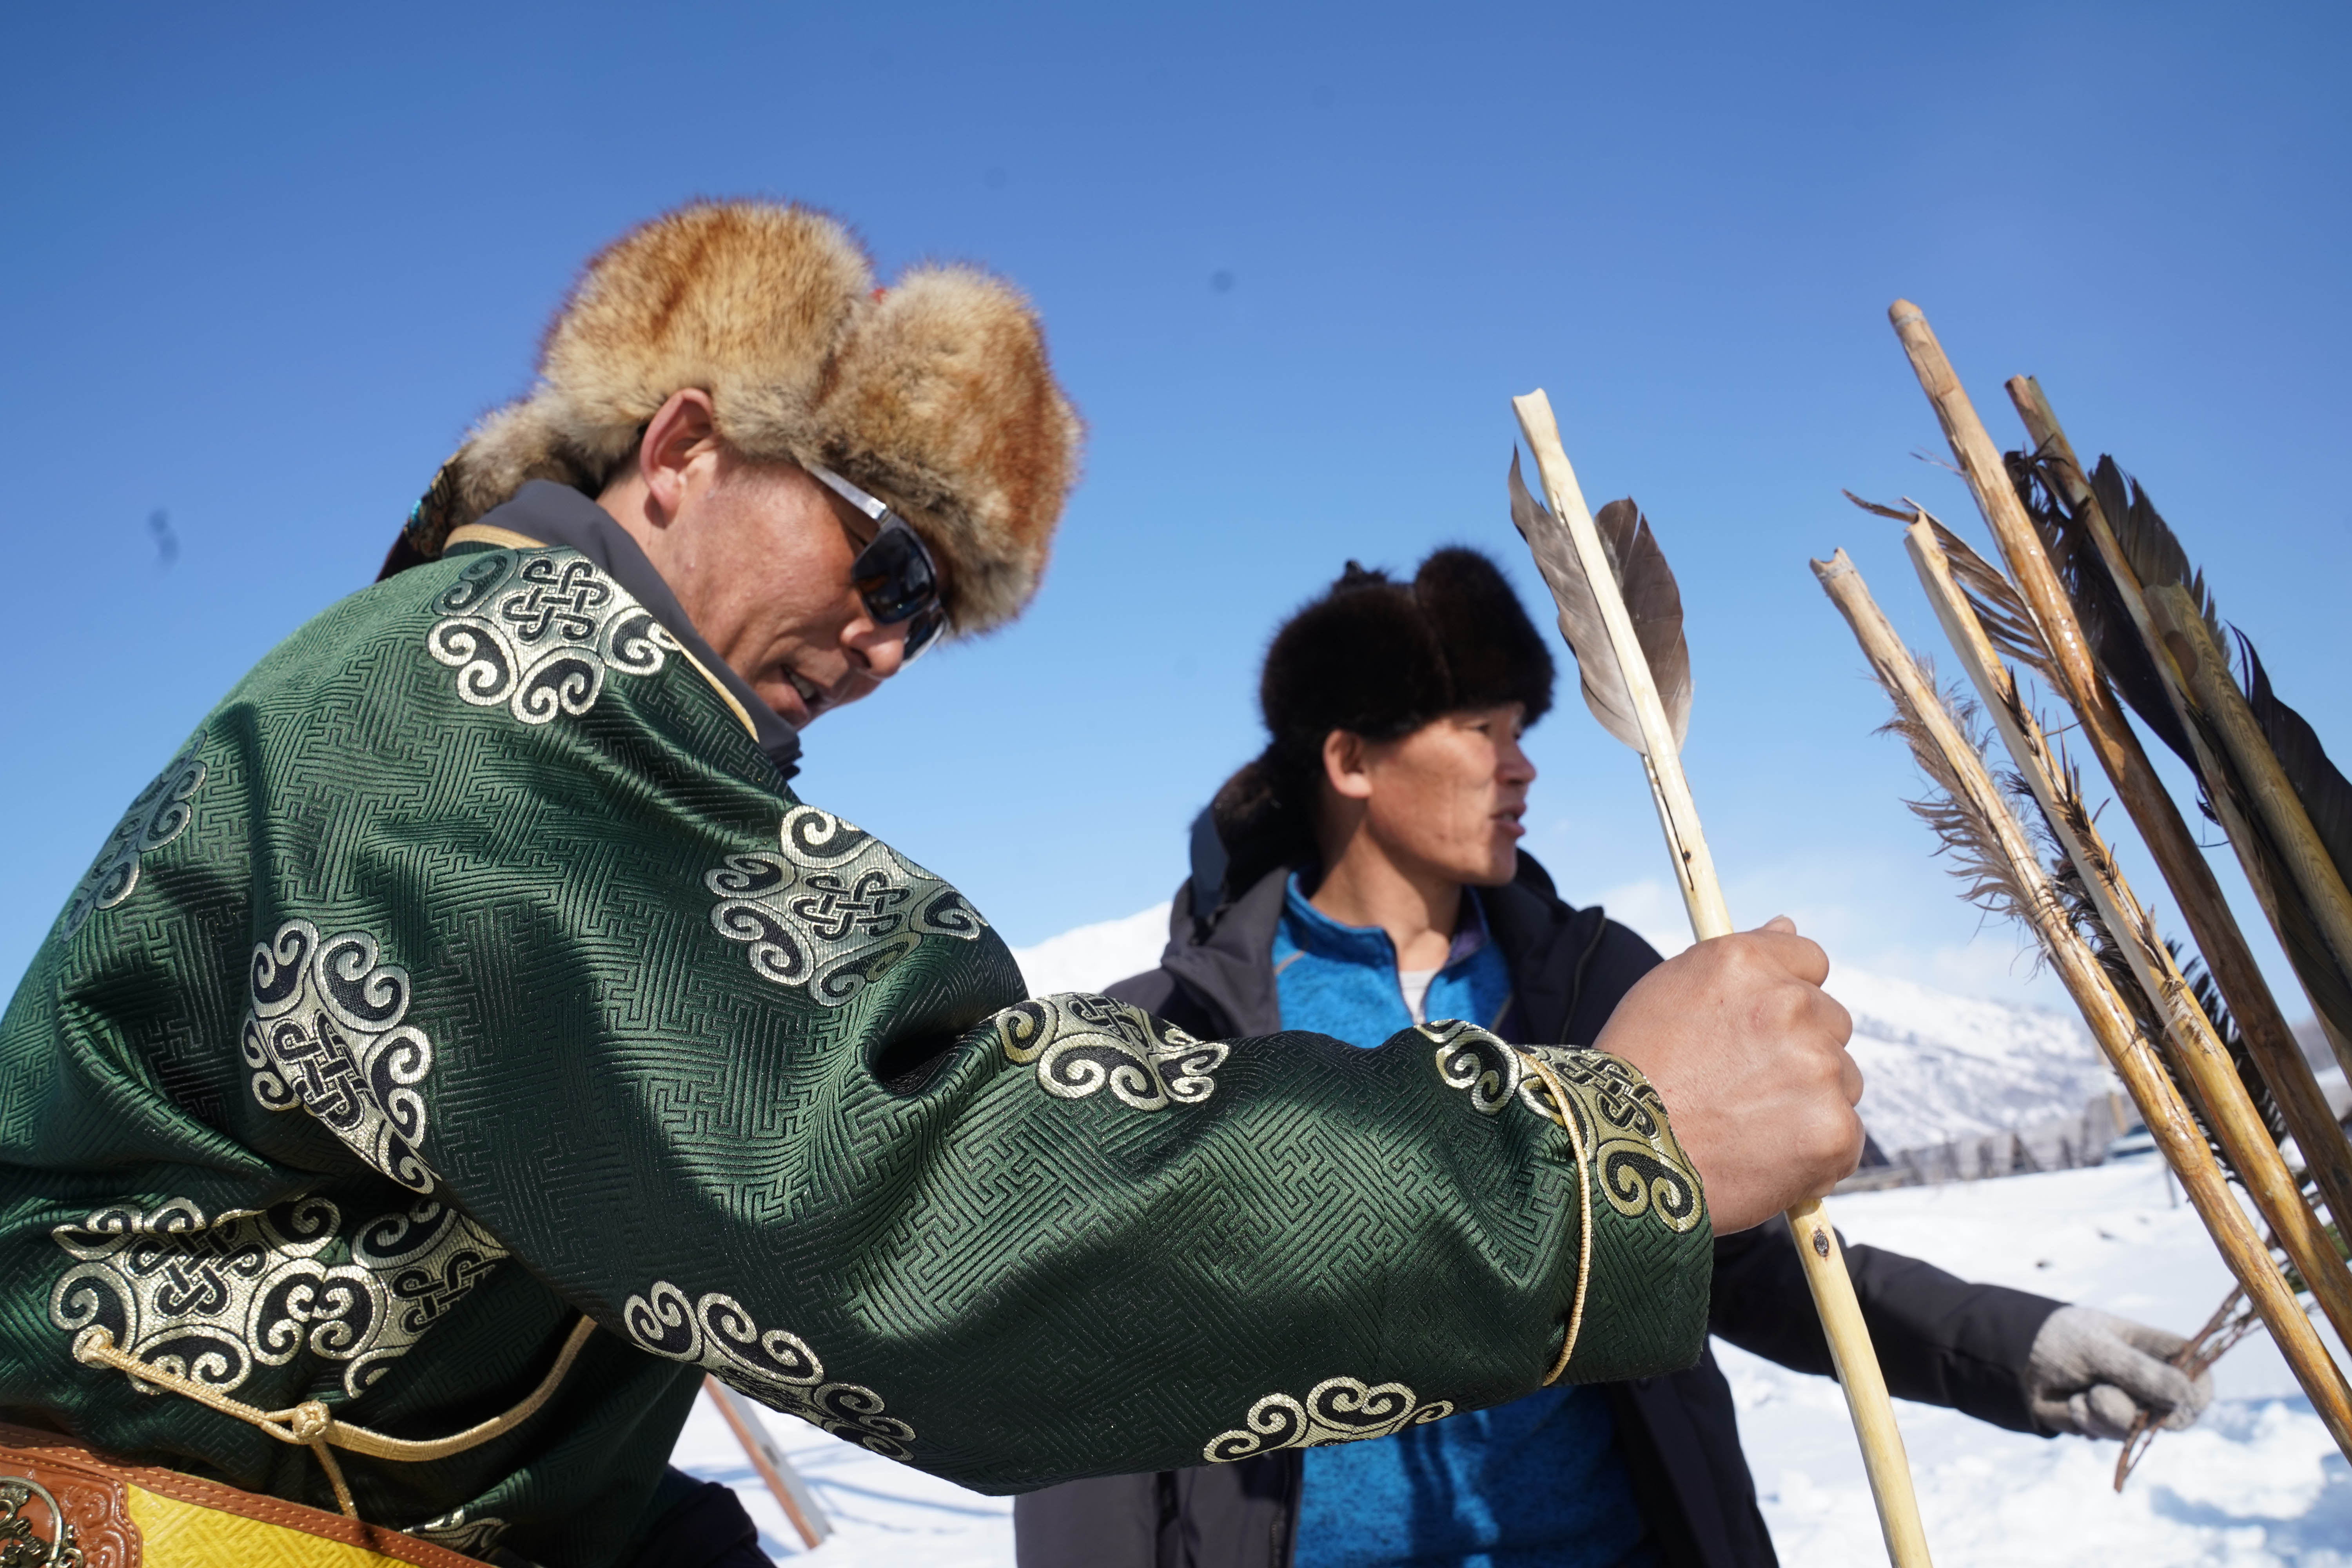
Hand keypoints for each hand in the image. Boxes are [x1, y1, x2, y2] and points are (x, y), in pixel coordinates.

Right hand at [1594, 915, 1862, 1233]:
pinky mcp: (1833, 1130)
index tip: (1763, 1027)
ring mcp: (1819, 1069)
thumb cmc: (1634, 1074)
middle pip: (1831, 1022)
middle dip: (1799, 1050)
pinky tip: (1765, 1159)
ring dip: (1809, 1099)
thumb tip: (1787, 926)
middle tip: (1742, 1086)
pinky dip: (1814, 1151)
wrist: (1617, 1159)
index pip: (1809, 960)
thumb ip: (1738, 961)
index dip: (1787, 993)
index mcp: (1747, 964)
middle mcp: (1791, 1006)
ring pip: (1842, 1080)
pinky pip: (1844, 1135)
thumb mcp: (1669, 992)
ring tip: (1746, 1128)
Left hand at [2027, 1306, 2212, 1438]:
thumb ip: (2141, 1372)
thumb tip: (2188, 1396)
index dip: (2195, 1398)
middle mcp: (2155, 1384)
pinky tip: (2073, 1401)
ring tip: (2083, 1391)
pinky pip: (2107, 1434)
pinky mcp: (2111, 1426)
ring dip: (2102, 1413)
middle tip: (2100, 1393)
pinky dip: (2086, 1419)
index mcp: (2163, 1354)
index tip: (2173, 1405)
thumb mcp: (2099, 1348)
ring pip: (2136, 1430)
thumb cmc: (2064, 1339)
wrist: (2019, 1358)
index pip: (2201, 1380)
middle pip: (2175, 1417)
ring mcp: (2134, 1408)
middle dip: (2134, 1411)